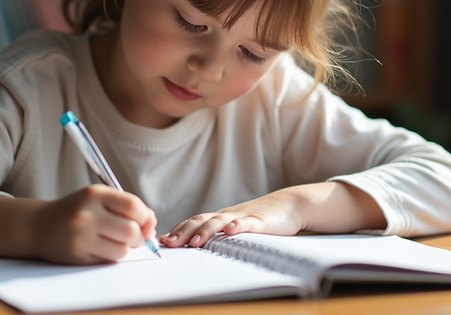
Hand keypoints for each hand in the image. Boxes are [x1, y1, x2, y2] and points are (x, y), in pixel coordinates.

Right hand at [32, 185, 157, 264]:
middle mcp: (87, 212)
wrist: (38, 225)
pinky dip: (110, 256)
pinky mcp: (76, 253)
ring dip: (124, 249)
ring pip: (121, 249)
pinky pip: (107, 260)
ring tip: (113, 242)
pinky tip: (99, 248)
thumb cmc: (75, 212)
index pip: (133, 206)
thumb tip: (152, 224)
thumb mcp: (97, 199)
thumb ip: (125, 207)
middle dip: (138, 237)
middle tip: (132, 237)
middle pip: (131, 230)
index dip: (146, 217)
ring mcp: (81, 234)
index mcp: (95, 193)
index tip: (146, 223)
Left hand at [159, 182, 385, 248]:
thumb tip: (194, 245)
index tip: (161, 241)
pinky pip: (248, 222)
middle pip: (202, 221)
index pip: (194, 222)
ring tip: (196, 241)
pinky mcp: (261, 220)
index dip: (178, 230)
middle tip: (170, 244)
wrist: (289, 205)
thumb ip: (218, 233)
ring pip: (221, 222)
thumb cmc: (260, 218)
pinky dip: (239, 226)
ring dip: (207, 231)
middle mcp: (228, 214)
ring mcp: (244, 216)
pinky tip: (232, 231)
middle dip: (184, 232)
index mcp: (221, 217)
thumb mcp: (236, 226)